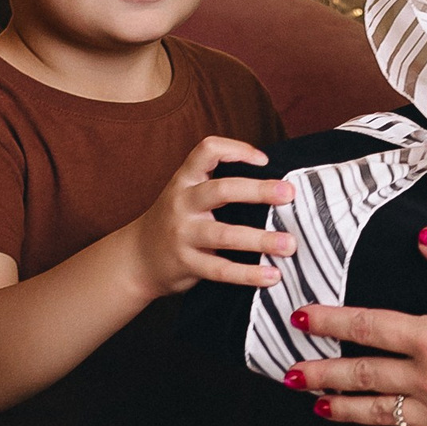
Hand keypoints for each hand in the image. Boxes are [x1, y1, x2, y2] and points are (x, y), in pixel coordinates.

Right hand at [126, 137, 295, 297]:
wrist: (137, 258)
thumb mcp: (187, 195)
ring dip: (261, 239)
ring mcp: (183, 234)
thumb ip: (218, 187)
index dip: (236, 150)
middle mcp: (182, 203)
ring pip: (225, 235)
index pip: (207, 151)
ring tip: (289, 244)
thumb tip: (276, 185)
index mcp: (185, 180)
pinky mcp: (187, 263)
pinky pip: (221, 270)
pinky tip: (271, 275)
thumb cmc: (174, 222)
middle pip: (222, 190)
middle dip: (258, 191)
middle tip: (288, 194)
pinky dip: (248, 274)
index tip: (264, 160)